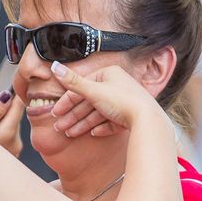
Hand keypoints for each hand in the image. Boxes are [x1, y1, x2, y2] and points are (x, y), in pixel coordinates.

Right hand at [0, 91, 23, 156]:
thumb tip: (7, 95)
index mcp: (8, 134)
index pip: (19, 105)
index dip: (13, 94)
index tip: (8, 88)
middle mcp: (16, 143)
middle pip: (14, 116)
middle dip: (2, 113)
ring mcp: (15, 152)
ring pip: (11, 127)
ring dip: (0, 124)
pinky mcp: (11, 157)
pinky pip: (8, 138)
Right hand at [50, 62, 164, 135]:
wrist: (147, 120)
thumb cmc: (122, 101)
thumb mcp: (93, 90)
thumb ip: (72, 81)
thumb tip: (54, 66)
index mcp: (109, 74)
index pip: (82, 87)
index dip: (67, 101)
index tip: (56, 112)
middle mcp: (117, 85)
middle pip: (89, 102)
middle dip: (73, 116)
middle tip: (60, 127)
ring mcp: (124, 102)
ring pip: (98, 114)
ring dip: (82, 124)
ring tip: (71, 133)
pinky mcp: (129, 117)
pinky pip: (111, 122)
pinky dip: (101, 128)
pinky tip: (93, 134)